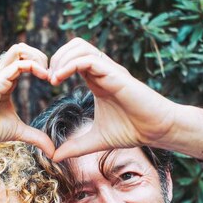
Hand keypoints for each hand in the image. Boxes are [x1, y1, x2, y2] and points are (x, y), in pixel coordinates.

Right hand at [0, 43, 54, 155]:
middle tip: (51, 75)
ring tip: (46, 74)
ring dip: (37, 57)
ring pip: (19, 49)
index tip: (51, 80)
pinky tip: (43, 77)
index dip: (40, 65)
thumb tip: (51, 150)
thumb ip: (36, 136)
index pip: (24, 58)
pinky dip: (34, 66)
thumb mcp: (18, 131)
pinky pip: (18, 64)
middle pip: (22, 48)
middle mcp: (1, 73)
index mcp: (6, 79)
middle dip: (40, 56)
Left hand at [48, 38, 202, 161]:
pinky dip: (71, 64)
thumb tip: (54, 157)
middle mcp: (102, 71)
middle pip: (74, 45)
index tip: (46, 84)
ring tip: (52, 79)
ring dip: (61, 59)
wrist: (156, 130)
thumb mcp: (96, 141)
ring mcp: (109, 70)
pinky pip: (89, 59)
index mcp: (96, 80)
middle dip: (56, 57)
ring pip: (80, 46)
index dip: (55, 66)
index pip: (72, 58)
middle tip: (47, 78)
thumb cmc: (131, 131)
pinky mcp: (116, 74)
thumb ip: (75, 147)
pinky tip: (60, 79)